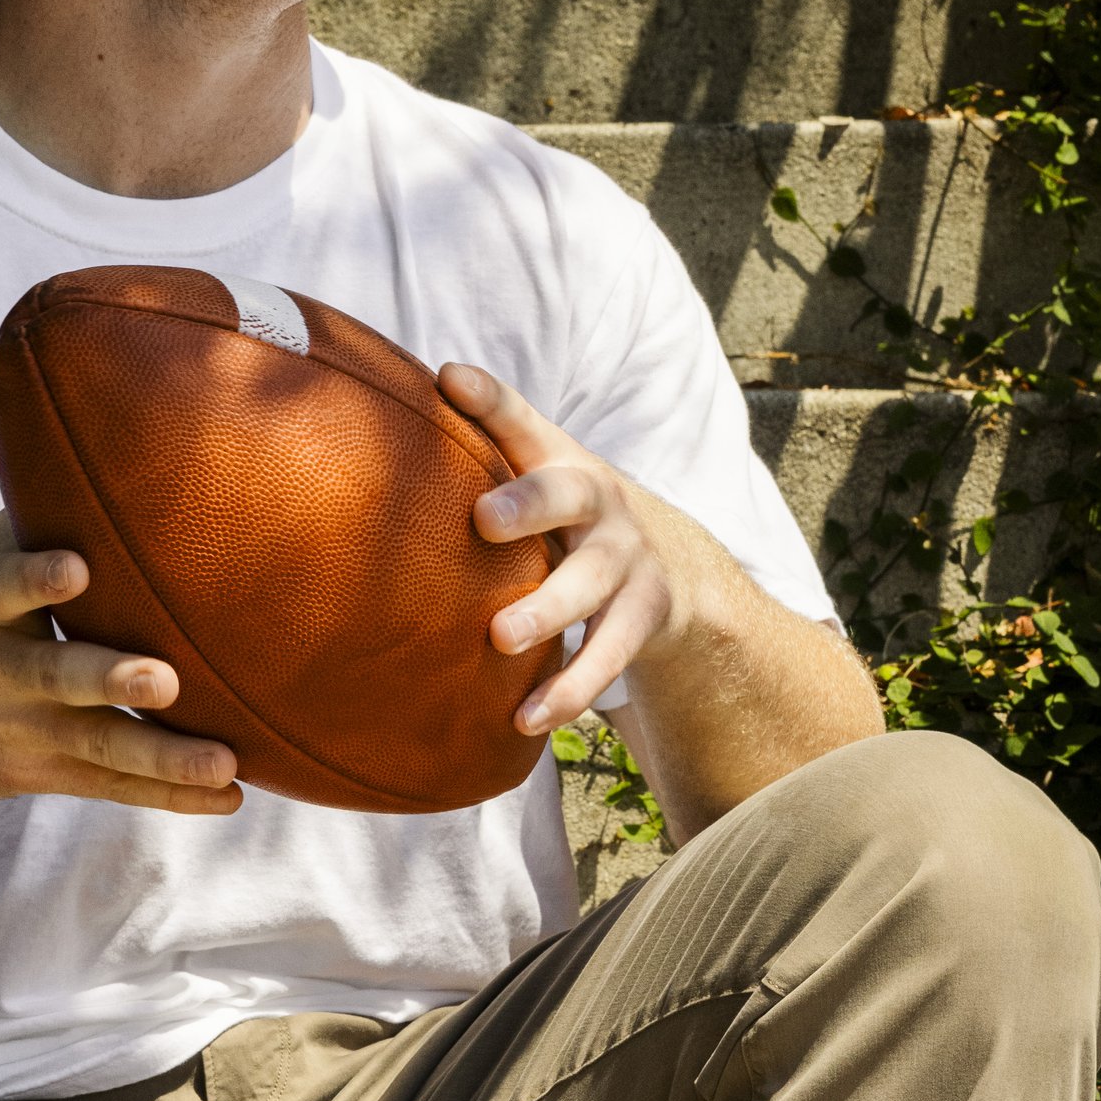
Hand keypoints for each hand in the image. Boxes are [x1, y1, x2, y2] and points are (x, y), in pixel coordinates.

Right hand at [0, 515, 242, 814]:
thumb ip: (35, 516)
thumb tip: (117, 426)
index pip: (1, 587)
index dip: (36, 577)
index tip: (77, 566)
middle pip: (55, 677)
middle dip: (108, 679)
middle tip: (163, 678)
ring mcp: (16, 731)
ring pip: (94, 744)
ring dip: (162, 756)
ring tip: (223, 763)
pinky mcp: (37, 774)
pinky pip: (108, 786)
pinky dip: (167, 793)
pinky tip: (229, 795)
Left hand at [441, 362, 720, 736]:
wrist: (676, 568)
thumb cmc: (571, 516)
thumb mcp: (542, 472)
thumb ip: (489, 437)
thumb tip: (424, 381)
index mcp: (562, 463)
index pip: (523, 421)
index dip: (491, 400)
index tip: (451, 380)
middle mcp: (599, 505)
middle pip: (566, 496)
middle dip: (527, 503)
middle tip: (482, 520)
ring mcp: (625, 564)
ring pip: (589, 587)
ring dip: (547, 611)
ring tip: (503, 638)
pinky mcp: (640, 621)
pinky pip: (604, 660)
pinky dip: (567, 692)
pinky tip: (525, 719)